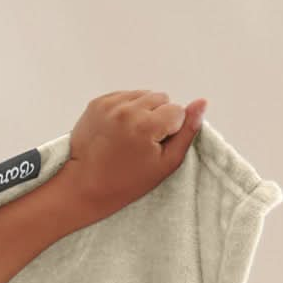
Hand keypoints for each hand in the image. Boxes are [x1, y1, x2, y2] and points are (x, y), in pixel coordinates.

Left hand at [62, 90, 205, 220]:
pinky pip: (124, 96)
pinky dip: (125, 110)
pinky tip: (117, 131)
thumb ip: (186, 133)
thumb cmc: (124, 183)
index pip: (176, 112)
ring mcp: (110, 104)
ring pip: (143, 95)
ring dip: (141, 111)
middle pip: (161, 99)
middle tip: (140, 143)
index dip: (169, 131)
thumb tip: (202, 102)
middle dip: (156, 117)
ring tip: (128, 137)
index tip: (153, 148)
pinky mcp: (97, 103)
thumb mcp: (163, 166)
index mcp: (146, 124)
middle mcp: (128, 109)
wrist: (80, 187)